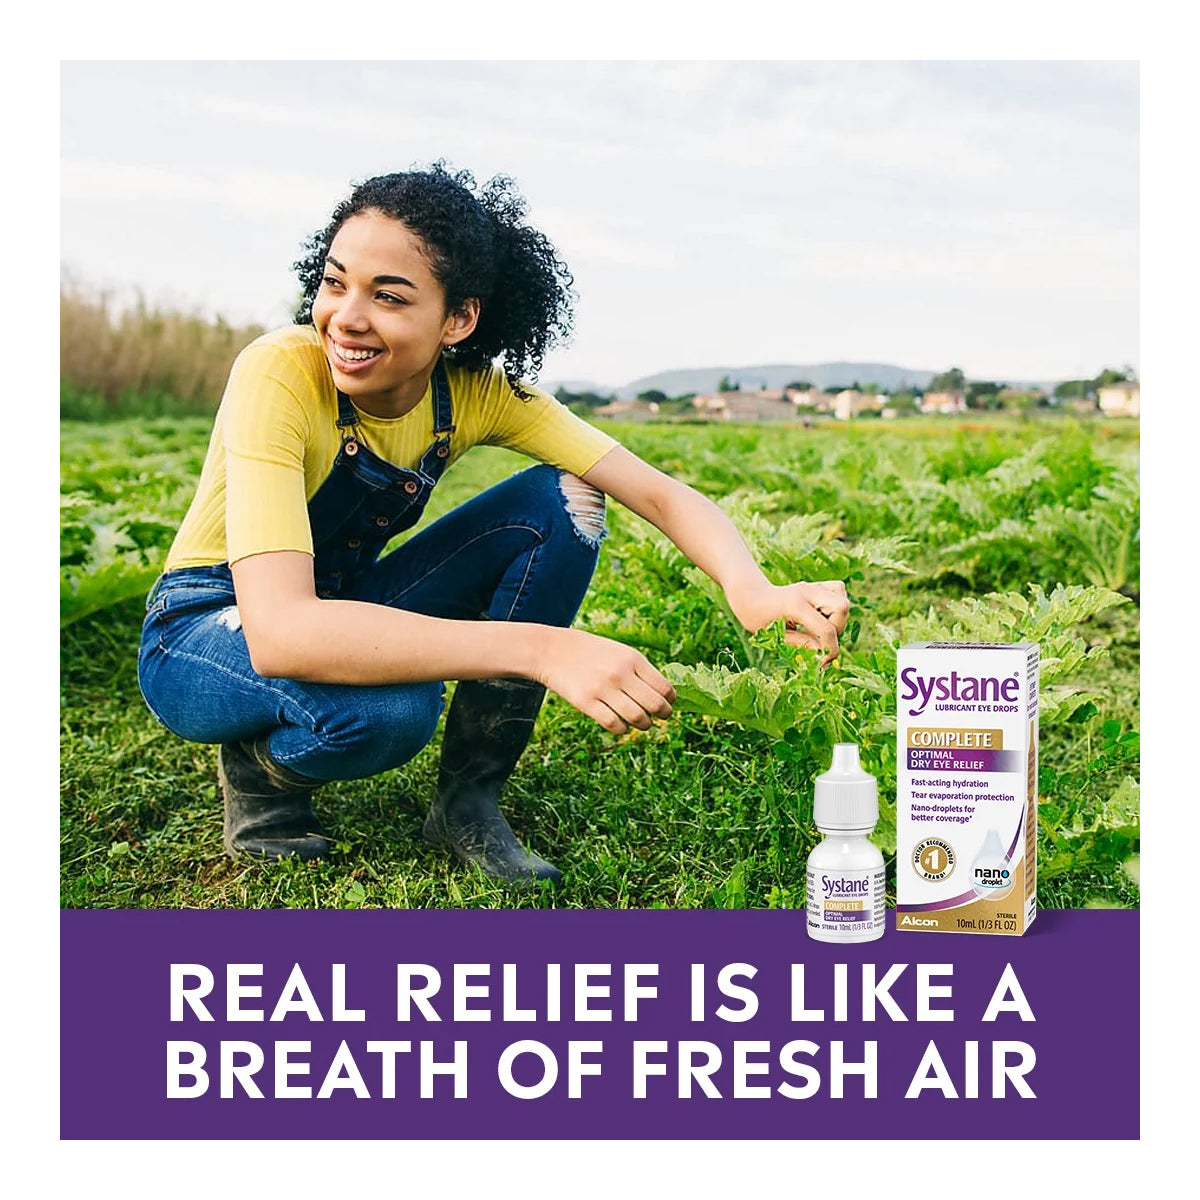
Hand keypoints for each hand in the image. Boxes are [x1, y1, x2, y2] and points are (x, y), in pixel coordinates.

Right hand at [534, 628, 675, 734]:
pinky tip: (621, 725)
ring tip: (642, 724)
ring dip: (644, 725)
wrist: (552, 650)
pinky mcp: (586, 703)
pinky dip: (622, 729)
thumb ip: (639, 670)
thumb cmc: (590, 652)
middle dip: (663, 715)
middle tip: (660, 717)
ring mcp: (603, 689)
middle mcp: (621, 673)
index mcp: (632, 659)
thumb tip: (663, 694)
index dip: (670, 700)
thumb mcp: (619, 651)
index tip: (668, 704)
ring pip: (637, 718)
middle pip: (655, 705)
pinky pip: (614, 724)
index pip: (664, 687)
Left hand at [727, 579, 849, 664]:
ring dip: (838, 617)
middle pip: (842, 607)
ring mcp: (812, 586)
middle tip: (821, 641)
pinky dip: (836, 606)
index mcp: (795, 605)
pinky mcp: (816, 585)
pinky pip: (838, 591)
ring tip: (820, 627)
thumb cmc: (756, 616)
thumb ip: (801, 644)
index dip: (830, 650)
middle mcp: (807, 591)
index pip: (826, 629)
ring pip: (842, 597)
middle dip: (838, 629)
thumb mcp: (775, 636)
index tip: (823, 663)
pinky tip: (822, 616)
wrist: (749, 594)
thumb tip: (824, 656)